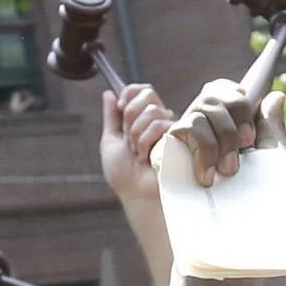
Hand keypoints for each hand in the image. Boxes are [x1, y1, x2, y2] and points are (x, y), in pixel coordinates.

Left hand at [99, 83, 172, 205]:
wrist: (136, 194)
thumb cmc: (123, 175)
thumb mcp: (110, 141)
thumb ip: (111, 117)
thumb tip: (108, 93)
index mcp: (141, 120)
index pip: (141, 91)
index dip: (129, 93)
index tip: (119, 107)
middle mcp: (157, 121)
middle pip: (147, 94)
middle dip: (130, 115)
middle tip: (129, 138)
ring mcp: (169, 129)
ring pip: (151, 111)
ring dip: (137, 134)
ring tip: (139, 154)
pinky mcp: (178, 138)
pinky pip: (159, 125)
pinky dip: (146, 142)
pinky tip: (147, 158)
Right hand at [171, 77, 283, 186]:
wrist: (236, 228)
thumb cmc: (257, 194)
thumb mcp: (271, 157)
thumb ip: (270, 125)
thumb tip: (276, 96)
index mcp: (229, 120)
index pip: (229, 91)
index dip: (239, 106)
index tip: (249, 139)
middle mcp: (206, 121)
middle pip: (214, 95)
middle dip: (231, 126)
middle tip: (239, 161)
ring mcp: (187, 133)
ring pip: (202, 110)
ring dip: (220, 141)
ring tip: (226, 173)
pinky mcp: (171, 147)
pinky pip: (187, 127)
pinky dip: (203, 149)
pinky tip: (206, 176)